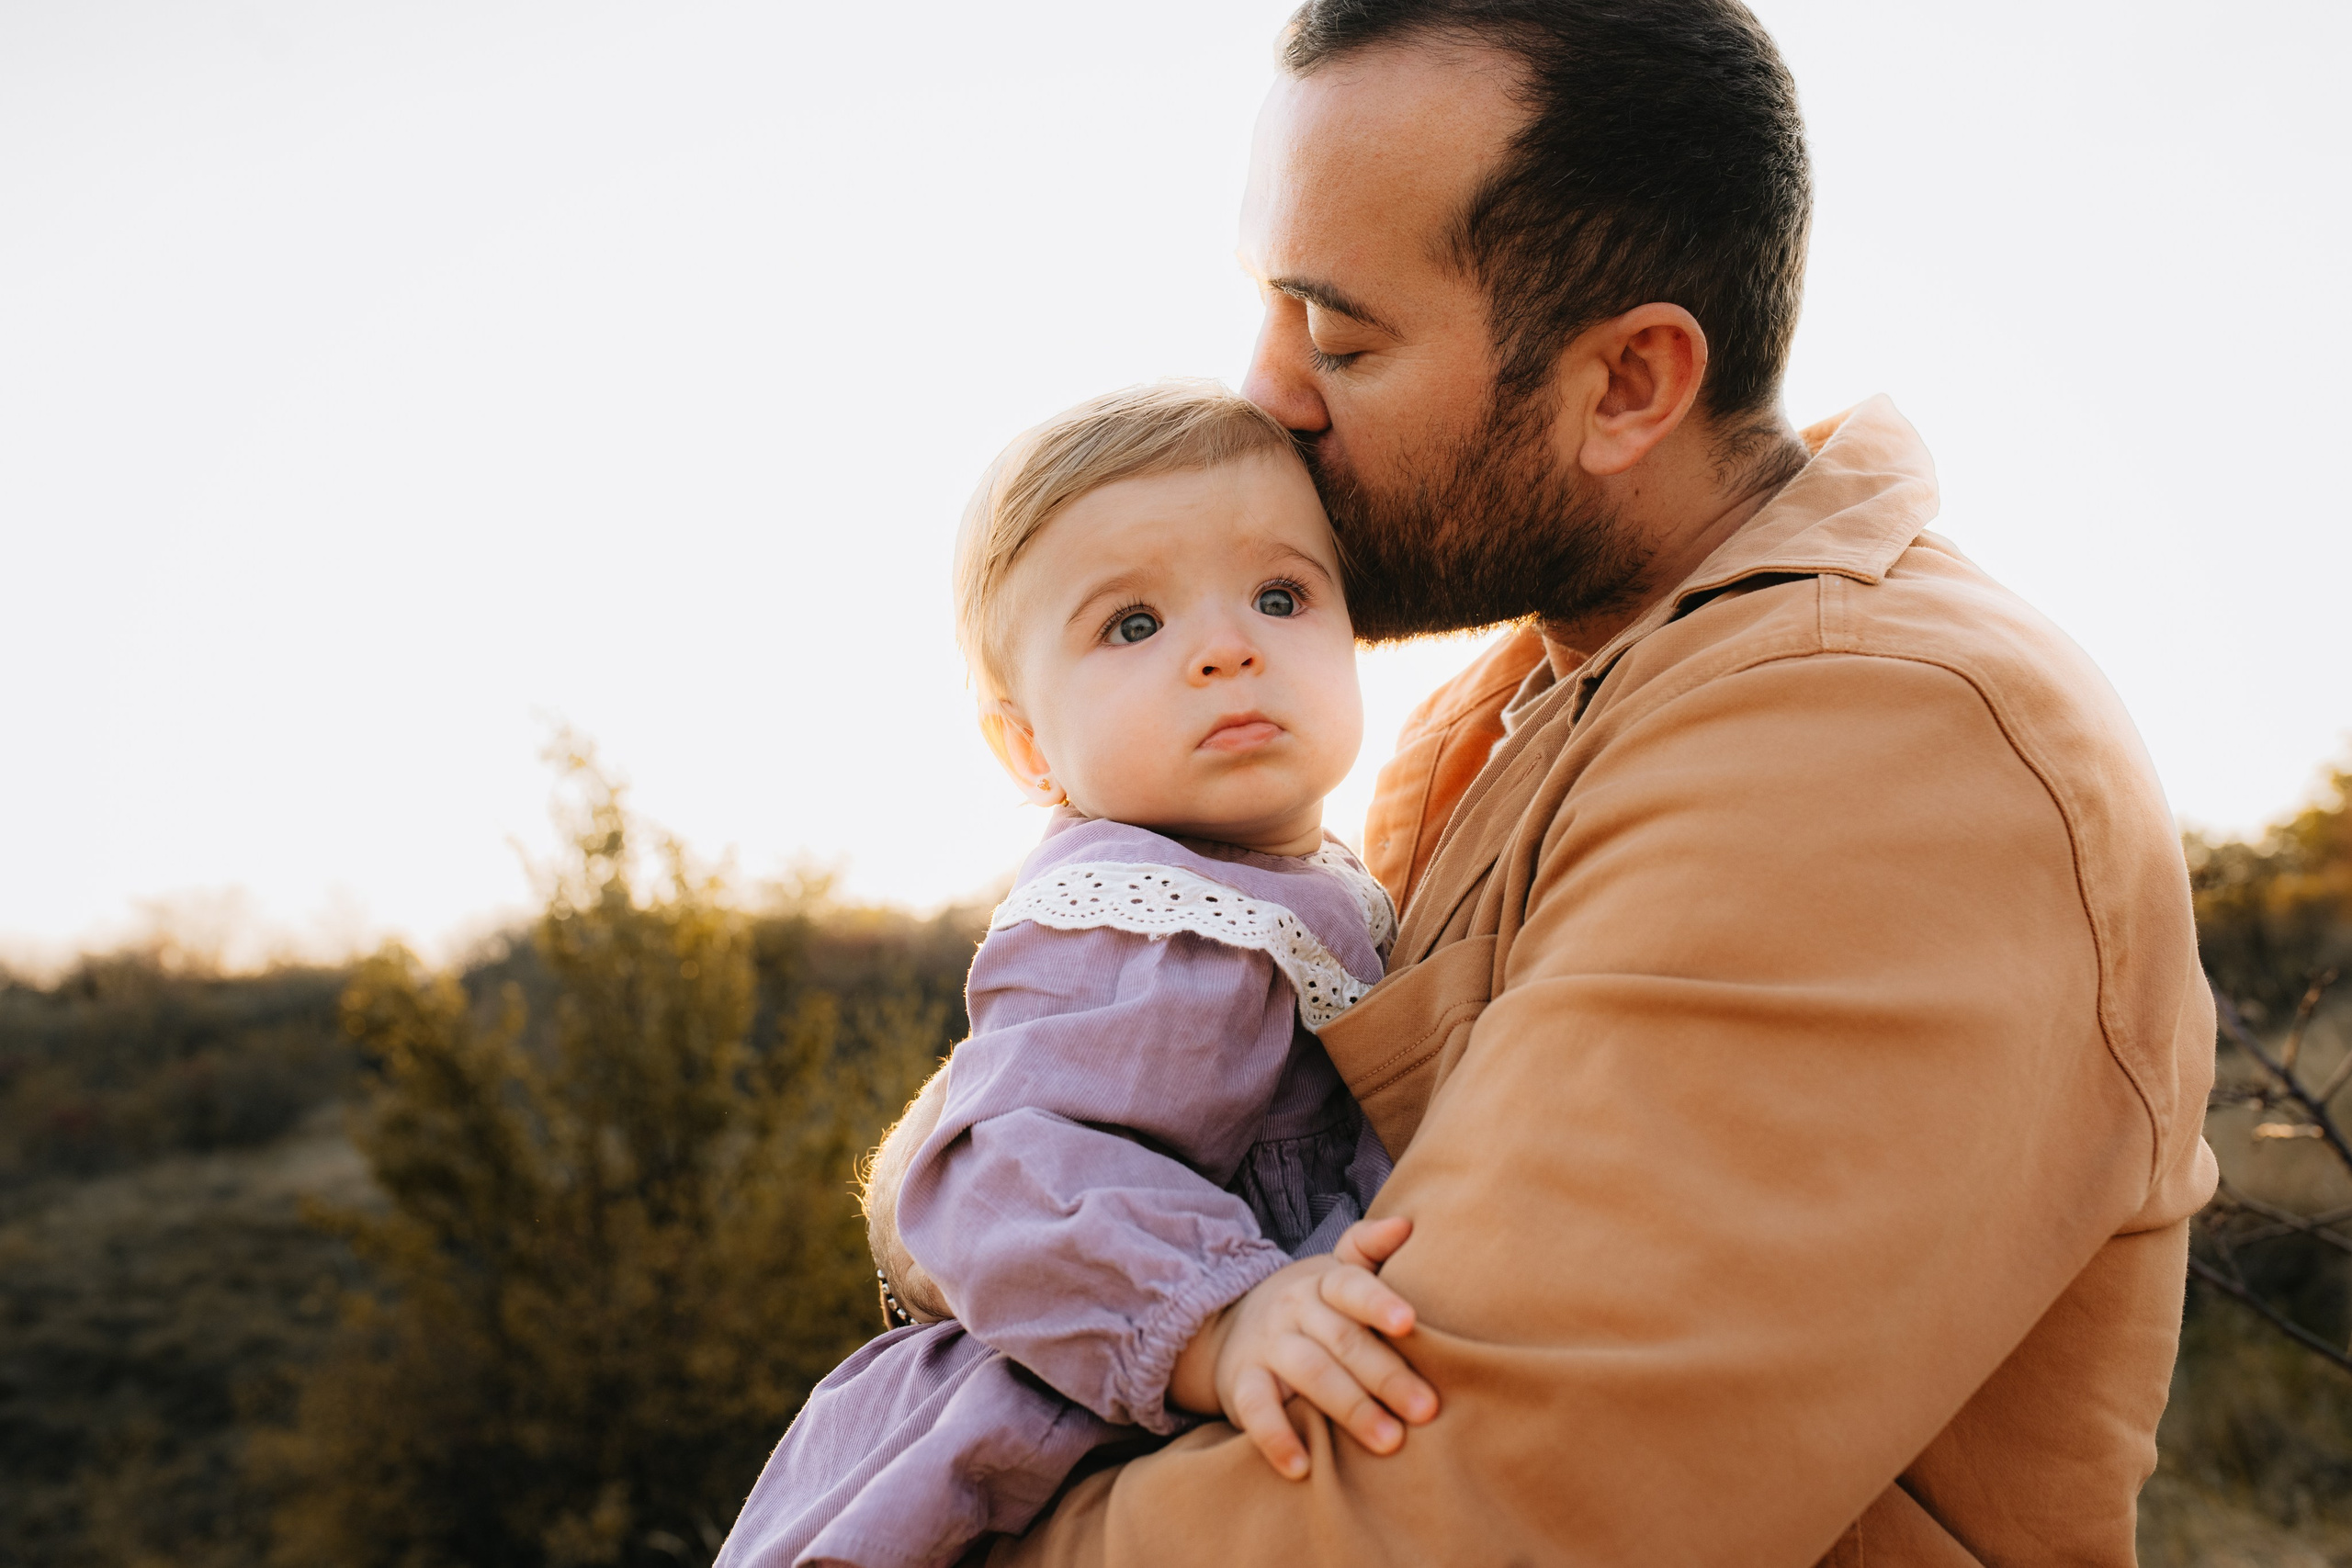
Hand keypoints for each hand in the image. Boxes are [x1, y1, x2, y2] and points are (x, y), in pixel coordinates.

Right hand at [1168, 1215, 1438, 1478]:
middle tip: (1426, 1409)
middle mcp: (1295, 1310)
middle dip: (1386, 1374)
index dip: (1378, 1302)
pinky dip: (1276, 1438)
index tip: (1409, 1323)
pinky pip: (1256, 1410)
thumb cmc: (1310, 1307)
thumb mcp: (1335, 1273)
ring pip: (1308, 1373)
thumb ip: (1368, 1250)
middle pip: (1342, 1339)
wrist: (1230, 1327)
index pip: (1352, 1286)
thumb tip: (1408, 1225)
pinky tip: (1302, 1466)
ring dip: (1350, 1408)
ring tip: (1389, 1440)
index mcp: (1323, 1283)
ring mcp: (1267, 1348)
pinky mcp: (1242, 1385)